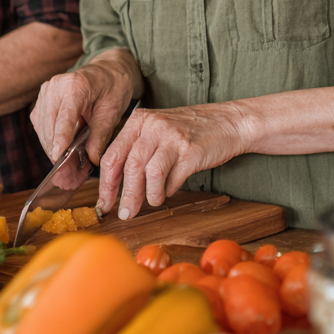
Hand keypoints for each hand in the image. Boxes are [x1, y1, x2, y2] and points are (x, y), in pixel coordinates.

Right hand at [31, 49, 142, 166]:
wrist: (107, 71)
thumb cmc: (112, 87)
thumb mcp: (112, 111)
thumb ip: (100, 135)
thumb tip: (92, 160)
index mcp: (74, 85)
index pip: (64, 118)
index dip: (60, 141)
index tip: (58, 159)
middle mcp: (54, 87)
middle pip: (50, 128)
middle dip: (59, 156)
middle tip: (70, 180)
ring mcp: (45, 93)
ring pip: (43, 132)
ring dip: (54, 153)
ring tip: (70, 174)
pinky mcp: (42, 103)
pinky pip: (42, 128)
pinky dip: (52, 144)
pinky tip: (64, 157)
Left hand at [98, 103, 246, 218]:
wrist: (228, 122)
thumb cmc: (190, 130)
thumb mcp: (157, 130)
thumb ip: (136, 149)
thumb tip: (116, 186)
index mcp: (139, 120)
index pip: (112, 155)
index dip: (106, 184)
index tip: (105, 203)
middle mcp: (153, 125)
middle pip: (129, 166)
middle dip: (125, 195)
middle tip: (126, 213)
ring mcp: (173, 137)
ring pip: (149, 173)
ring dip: (148, 195)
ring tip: (154, 200)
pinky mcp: (191, 151)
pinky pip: (172, 178)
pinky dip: (168, 190)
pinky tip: (170, 190)